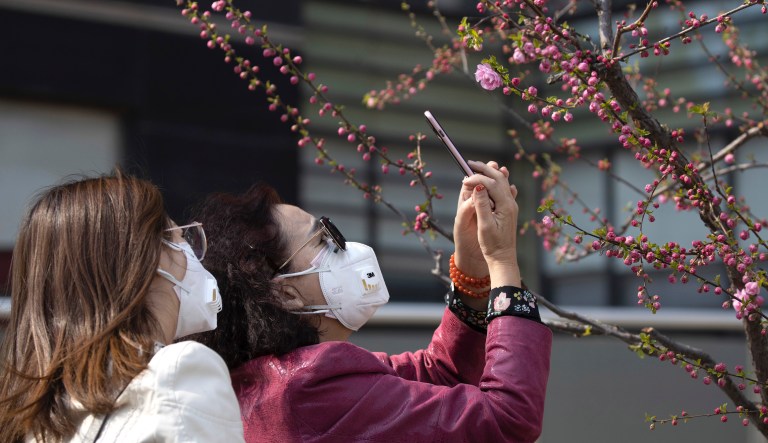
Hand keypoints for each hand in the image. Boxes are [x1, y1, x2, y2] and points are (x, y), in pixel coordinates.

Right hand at [460, 161, 520, 287]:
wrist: (503, 259)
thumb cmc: (492, 245)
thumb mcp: (485, 226)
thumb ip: (482, 205)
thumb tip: (479, 187)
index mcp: (505, 206)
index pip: (491, 183)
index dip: (477, 178)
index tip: (464, 179)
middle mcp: (510, 203)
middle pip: (499, 178)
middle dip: (484, 169)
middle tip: (470, 163)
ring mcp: (511, 206)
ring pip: (502, 182)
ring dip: (489, 173)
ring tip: (477, 168)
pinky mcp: (508, 209)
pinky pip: (503, 189)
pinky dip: (494, 181)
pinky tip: (491, 181)